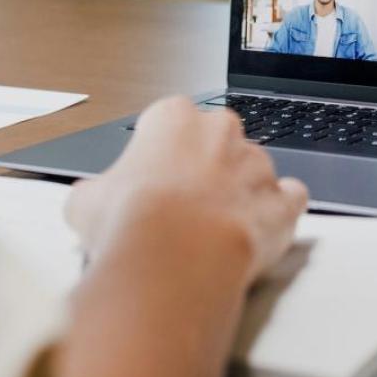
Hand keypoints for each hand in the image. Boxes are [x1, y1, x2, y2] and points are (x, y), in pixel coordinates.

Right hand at [66, 97, 307, 284]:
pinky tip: (261, 228)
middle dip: (204, 166)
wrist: (175, 257)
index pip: (170, 121)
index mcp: (174, 119)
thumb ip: (95, 192)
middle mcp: (222, 132)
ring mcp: (258, 165)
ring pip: (254, 170)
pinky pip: (290, 198)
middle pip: (217, 140)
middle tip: (181, 204)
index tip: (151, 177)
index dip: (159, 152)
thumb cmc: (132, 222)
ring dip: (239, 193)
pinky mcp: (282, 202)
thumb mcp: (86, 203)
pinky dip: (280, 211)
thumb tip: (89, 201)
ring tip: (213, 231)